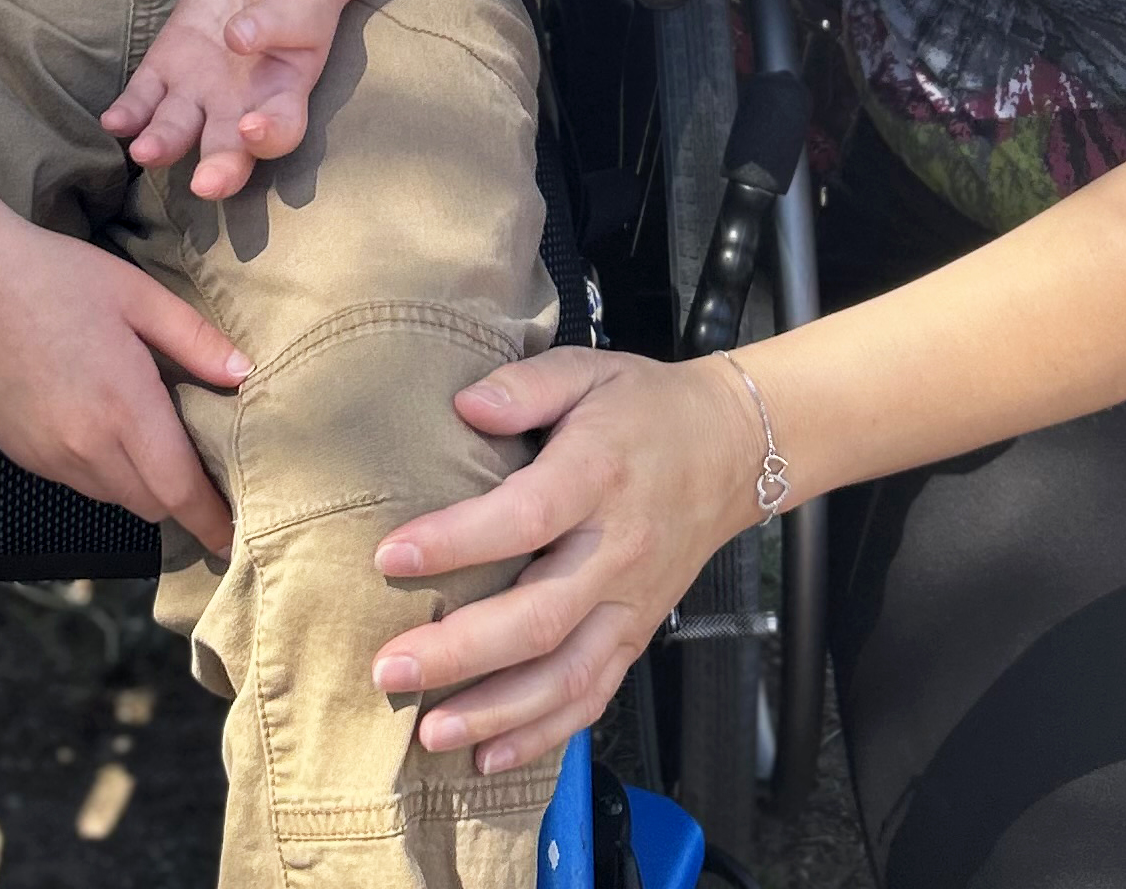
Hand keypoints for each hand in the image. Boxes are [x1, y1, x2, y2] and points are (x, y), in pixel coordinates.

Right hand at [0, 214, 250, 556]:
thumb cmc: (56, 277)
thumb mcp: (138, 294)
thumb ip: (195, 341)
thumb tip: (244, 376)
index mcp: (124, 407)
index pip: (179, 491)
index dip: (212, 520)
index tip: (238, 537)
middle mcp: (85, 446)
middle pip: (150, 504)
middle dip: (182, 498)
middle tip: (203, 466)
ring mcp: (47, 455)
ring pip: (113, 497)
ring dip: (141, 484)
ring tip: (153, 439)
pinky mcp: (19, 454)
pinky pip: (77, 483)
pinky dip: (102, 471)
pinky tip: (102, 425)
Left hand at [102, 0, 352, 200]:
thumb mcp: (299, 3)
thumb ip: (273, 22)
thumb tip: (238, 37)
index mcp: (283, 94)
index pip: (282, 130)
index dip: (269, 137)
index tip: (251, 129)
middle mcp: (239, 105)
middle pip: (227, 150)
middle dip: (217, 171)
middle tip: (204, 186)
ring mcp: (200, 90)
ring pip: (178, 130)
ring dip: (161, 145)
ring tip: (145, 152)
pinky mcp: (167, 65)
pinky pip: (144, 97)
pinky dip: (129, 112)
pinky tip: (115, 121)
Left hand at [363, 350, 766, 774]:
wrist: (735, 448)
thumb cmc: (646, 408)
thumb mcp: (588, 369)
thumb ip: (526, 384)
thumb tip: (465, 404)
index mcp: (598, 476)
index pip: (525, 517)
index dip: (457, 541)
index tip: (389, 555)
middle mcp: (618, 550)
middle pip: (540, 617)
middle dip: (461, 653)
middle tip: (391, 669)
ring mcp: (630, 602)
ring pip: (566, 674)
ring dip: (497, 711)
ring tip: (430, 732)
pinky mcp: (636, 634)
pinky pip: (592, 695)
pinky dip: (543, 734)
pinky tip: (488, 756)